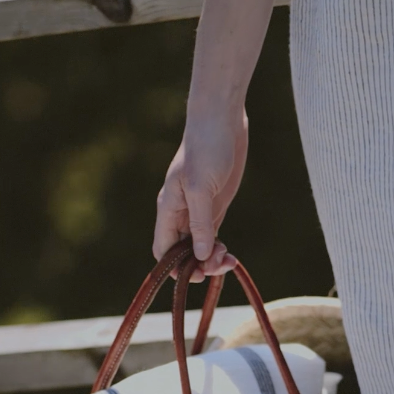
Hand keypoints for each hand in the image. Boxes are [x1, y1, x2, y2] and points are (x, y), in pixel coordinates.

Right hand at [153, 106, 247, 280]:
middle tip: (221, 264)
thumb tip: (200, 256)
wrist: (221, 120)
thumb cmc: (206, 148)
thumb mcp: (201, 188)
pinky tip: (230, 253)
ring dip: (211, 259)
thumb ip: (200, 224)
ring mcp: (197, 210)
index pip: (163, 249)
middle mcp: (180, 213)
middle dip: (199, 264)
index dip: (174, 267)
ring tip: (230, 258)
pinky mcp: (214, 206)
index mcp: (168, 209)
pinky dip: (218, 248)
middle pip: (182, 253)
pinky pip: (212, 236)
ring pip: (199, 247)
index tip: (196, 273)